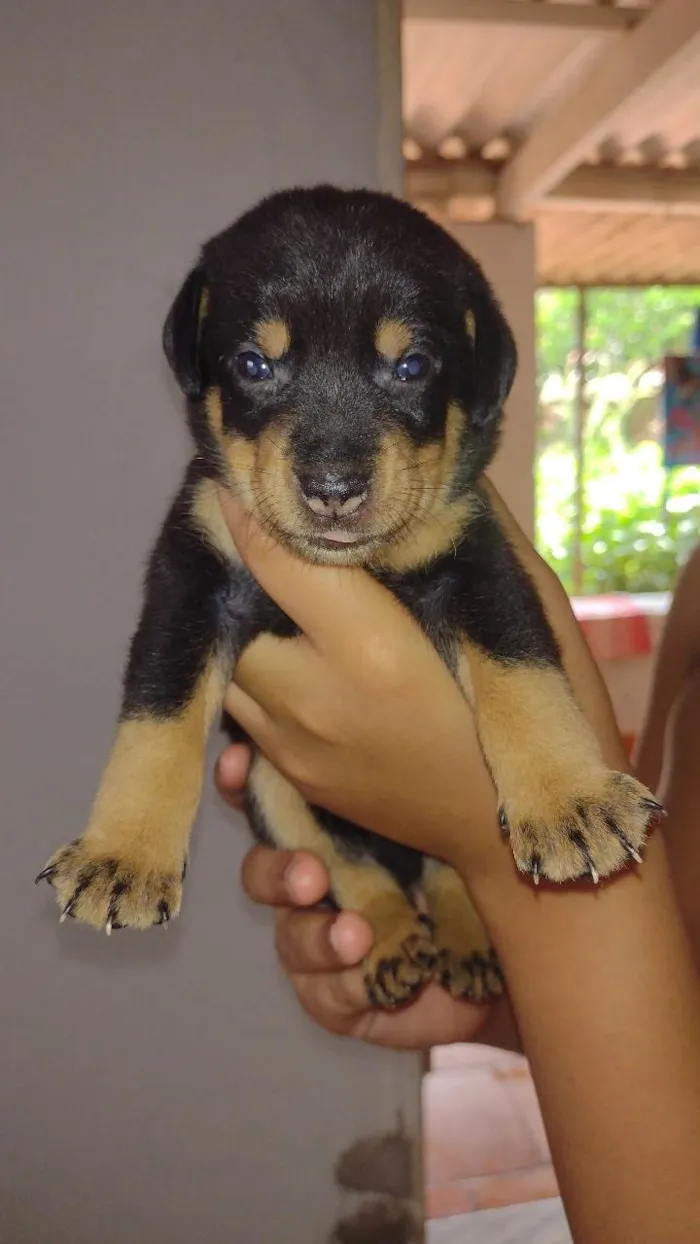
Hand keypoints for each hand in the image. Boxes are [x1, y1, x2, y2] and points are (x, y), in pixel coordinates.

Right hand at [216, 743, 520, 1049]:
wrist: (516, 952)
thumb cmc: (477, 860)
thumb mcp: (448, 805)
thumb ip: (414, 763)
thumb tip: (411, 695)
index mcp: (330, 823)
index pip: (270, 794)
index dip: (242, 778)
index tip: (240, 762)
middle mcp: (314, 879)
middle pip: (262, 870)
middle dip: (277, 871)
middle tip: (311, 875)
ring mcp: (320, 941)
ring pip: (289, 936)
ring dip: (315, 936)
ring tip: (355, 935)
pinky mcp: (338, 997)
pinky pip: (322, 995)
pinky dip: (343, 986)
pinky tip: (372, 978)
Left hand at [219, 492, 507, 878]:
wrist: (507, 831)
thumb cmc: (524, 715)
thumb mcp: (513, 619)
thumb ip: (471, 544)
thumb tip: (435, 482)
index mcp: (375, 649)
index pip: (281, 562)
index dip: (251, 514)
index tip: (235, 480)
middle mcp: (318, 699)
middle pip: (236, 613)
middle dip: (246, 577)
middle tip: (269, 547)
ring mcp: (295, 747)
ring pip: (230, 665)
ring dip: (246, 631)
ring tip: (280, 604)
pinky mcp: (291, 777)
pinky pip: (243, 711)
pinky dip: (256, 677)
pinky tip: (293, 659)